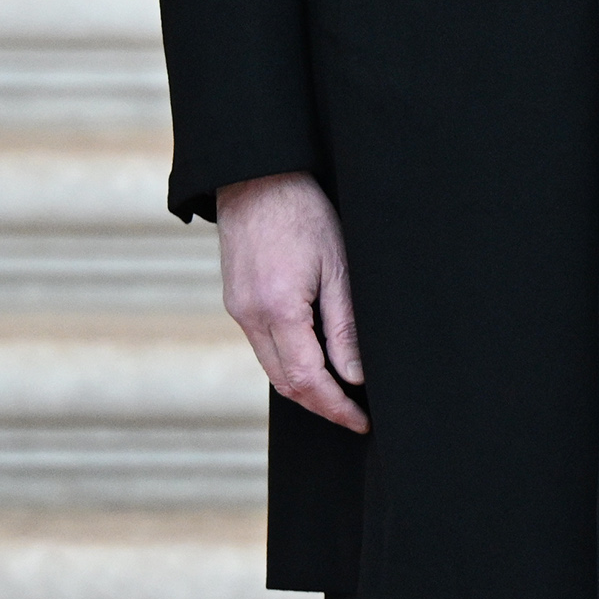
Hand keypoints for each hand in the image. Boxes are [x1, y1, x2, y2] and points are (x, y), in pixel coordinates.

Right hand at [214, 171, 367, 431]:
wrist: (258, 177)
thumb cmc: (306, 213)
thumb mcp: (338, 266)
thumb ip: (345, 326)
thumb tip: (355, 376)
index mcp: (278, 310)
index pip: (307, 380)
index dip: (336, 407)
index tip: (361, 421)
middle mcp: (250, 317)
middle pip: (285, 382)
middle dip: (321, 405)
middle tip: (355, 415)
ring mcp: (239, 310)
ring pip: (271, 367)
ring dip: (304, 386)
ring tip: (341, 393)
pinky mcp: (236, 300)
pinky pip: (263, 345)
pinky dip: (288, 361)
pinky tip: (314, 360)